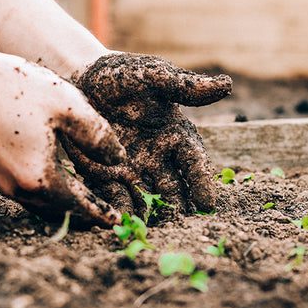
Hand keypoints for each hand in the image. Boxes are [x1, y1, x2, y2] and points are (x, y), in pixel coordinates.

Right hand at [0, 54, 124, 226]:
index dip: (101, 213)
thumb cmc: (15, 88)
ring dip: (66, 206)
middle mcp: (18, 188)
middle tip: (107, 214)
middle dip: (85, 214)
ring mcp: (2, 182)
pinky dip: (48, 194)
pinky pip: (28, 193)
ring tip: (87, 200)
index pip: (79, 206)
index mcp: (39, 177)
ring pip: (42, 205)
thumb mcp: (68, 106)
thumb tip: (118, 160)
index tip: (118, 222)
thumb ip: (98, 136)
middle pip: (60, 211)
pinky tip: (59, 182)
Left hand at [63, 53, 231, 216]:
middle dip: (178, 209)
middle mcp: (158, 158)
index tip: (208, 204)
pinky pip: (114, 197)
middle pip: (173, 189)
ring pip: (146, 199)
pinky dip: (119, 211)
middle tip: (182, 228)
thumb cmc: (123, 74)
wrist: (81, 78)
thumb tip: (226, 85)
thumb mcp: (154, 76)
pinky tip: (120, 223)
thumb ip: (185, 86)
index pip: (194, 163)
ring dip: (150, 216)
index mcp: (176, 136)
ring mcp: (132, 169)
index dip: (202, 183)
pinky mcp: (105, 175)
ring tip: (152, 233)